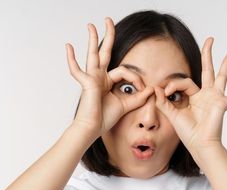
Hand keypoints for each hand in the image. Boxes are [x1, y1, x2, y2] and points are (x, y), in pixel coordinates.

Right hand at [66, 17, 153, 137]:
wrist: (93, 128)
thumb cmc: (105, 118)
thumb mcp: (127, 105)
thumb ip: (139, 97)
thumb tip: (152, 89)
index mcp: (107, 81)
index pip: (125, 71)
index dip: (137, 79)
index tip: (144, 89)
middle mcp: (99, 76)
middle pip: (104, 52)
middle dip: (108, 36)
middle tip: (108, 20)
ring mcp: (91, 78)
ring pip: (93, 54)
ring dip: (93, 39)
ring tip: (91, 25)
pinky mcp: (86, 83)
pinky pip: (77, 69)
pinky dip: (72, 59)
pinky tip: (69, 46)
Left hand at [152, 37, 226, 152]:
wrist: (200, 145)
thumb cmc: (189, 133)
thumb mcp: (171, 115)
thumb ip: (162, 102)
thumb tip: (155, 88)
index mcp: (194, 96)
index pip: (183, 82)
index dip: (172, 84)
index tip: (164, 93)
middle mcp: (206, 94)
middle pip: (207, 69)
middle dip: (207, 54)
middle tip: (210, 40)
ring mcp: (215, 98)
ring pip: (221, 76)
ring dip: (226, 64)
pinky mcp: (222, 104)